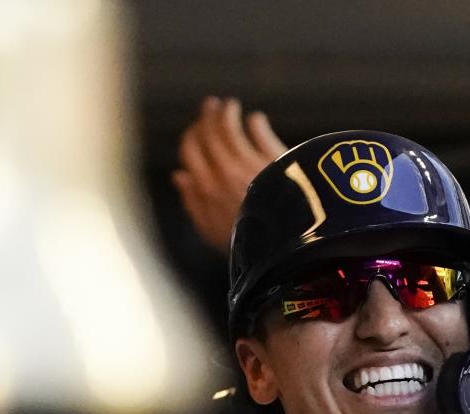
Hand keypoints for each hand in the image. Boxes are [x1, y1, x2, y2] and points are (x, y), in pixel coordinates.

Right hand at [173, 97, 287, 252]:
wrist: (290, 250)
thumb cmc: (252, 246)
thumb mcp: (213, 233)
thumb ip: (194, 203)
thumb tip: (179, 175)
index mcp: (206, 189)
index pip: (191, 152)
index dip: (191, 137)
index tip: (196, 130)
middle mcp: (224, 173)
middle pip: (210, 135)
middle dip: (208, 117)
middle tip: (212, 106)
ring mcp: (250, 164)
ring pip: (231, 128)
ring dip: (227, 113)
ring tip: (230, 106)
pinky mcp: (275, 160)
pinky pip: (259, 132)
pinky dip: (255, 123)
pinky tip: (256, 119)